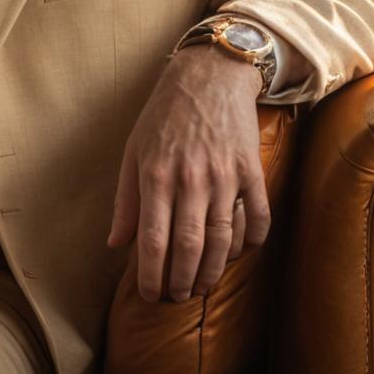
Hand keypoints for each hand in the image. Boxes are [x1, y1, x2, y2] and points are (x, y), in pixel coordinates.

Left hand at [107, 43, 269, 301]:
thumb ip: (126, 201)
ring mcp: (225, 177)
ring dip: (213, 273)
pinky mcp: (252, 172)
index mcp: (156, 176)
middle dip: (181, 282)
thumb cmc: (163, 115)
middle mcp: (191, 180)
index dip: (151, 275)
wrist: (209, 76)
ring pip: (223, 241)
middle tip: (175, 298)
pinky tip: (237, 256)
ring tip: (200, 287)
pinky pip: (258, 219)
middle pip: (190, 248)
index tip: (149, 296)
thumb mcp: (133, 151)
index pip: (153, 240)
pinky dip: (250, 245)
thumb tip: (115, 244)